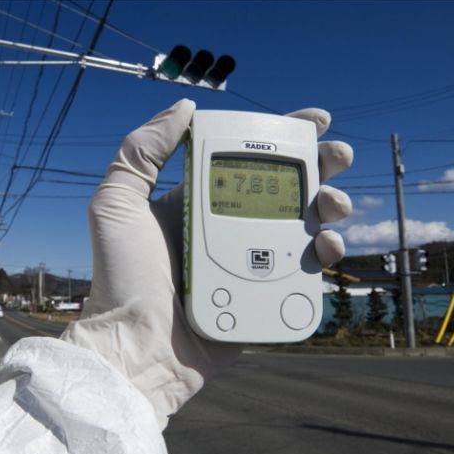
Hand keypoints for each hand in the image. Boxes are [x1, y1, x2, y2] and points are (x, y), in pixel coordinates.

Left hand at [60, 99, 353, 429]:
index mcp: (200, 201)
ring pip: (306, 227)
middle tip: (337, 157)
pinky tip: (326, 246)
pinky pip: (306, 272)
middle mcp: (230, 228)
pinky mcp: (266, 297)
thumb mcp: (116, 204)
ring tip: (332, 204)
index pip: (248, 159)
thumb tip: (185, 107)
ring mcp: (251, 263)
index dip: (284, 137)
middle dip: (320, 167)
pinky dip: (325, 255)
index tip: (316, 120)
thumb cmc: (121, 277)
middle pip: (288, 188)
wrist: (135, 347)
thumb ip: (141, 152)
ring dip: (330, 207)